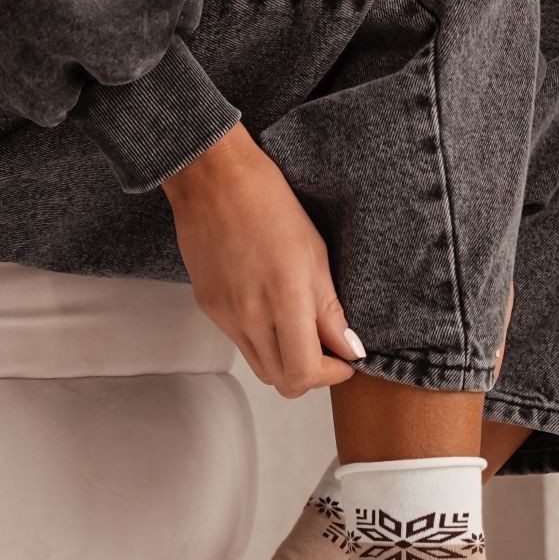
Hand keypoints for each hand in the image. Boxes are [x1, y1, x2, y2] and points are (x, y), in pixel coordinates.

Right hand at [162, 123, 364, 397]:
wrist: (212, 178)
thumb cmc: (267, 202)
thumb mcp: (315, 253)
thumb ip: (330, 310)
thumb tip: (349, 348)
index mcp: (284, 300)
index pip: (306, 373)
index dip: (331, 375)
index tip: (344, 360)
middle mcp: (251, 317)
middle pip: (283, 381)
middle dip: (311, 373)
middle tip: (326, 350)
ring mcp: (226, 316)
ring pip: (261, 368)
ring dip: (286, 361)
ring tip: (300, 331)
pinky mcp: (209, 309)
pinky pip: (241, 344)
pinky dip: (263, 341)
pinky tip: (272, 311)